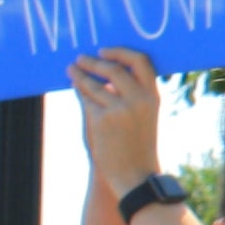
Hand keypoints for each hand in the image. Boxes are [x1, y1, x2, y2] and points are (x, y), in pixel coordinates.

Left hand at [68, 47, 165, 193]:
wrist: (134, 174)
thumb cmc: (136, 145)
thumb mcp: (141, 115)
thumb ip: (127, 94)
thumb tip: (102, 74)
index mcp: (153, 96)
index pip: (141, 61)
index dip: (121, 52)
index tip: (104, 50)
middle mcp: (139, 99)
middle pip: (114, 68)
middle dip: (94, 61)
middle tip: (80, 58)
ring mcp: (120, 109)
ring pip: (95, 84)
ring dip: (80, 75)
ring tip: (71, 70)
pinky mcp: (102, 120)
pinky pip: (87, 99)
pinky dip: (79, 91)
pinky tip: (74, 86)